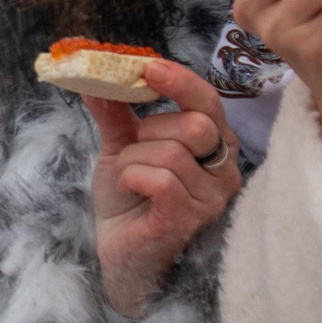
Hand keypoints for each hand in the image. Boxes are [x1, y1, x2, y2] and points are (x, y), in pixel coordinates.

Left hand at [88, 58, 243, 317]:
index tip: (148, 67)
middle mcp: (225, 171)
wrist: (119, 255)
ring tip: (129, 181)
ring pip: (170, 152)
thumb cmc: (130, 203)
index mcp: (215, 145)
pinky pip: (161, 179)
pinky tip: (132, 193)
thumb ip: (116, 113)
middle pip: (194, 125)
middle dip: (150, 131)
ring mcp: (212, 199)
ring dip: (133, 161)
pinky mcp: (190, 220)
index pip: (209, 101)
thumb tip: (95, 76)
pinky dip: (133, 178)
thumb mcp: (121, 148)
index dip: (181, 81)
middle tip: (132, 152)